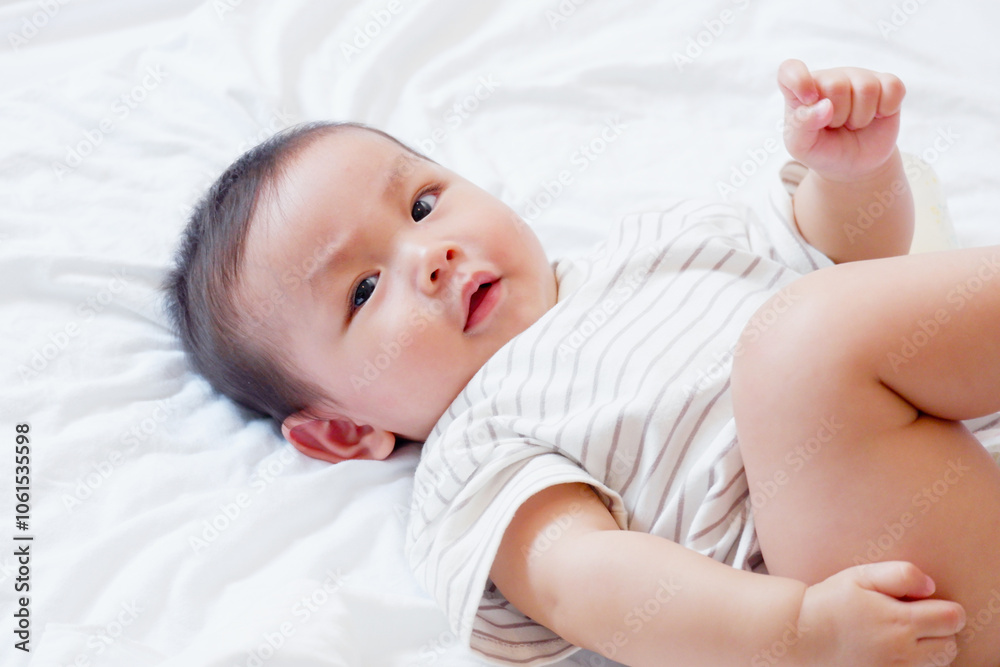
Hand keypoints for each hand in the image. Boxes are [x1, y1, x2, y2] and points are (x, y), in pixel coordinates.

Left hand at [779, 59, 905, 181]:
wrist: (853, 165)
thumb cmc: (822, 150)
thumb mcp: (802, 146)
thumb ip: (802, 125)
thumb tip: (825, 106)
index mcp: (799, 91)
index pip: (790, 69)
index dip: (799, 80)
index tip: (809, 100)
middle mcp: (829, 78)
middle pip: (837, 85)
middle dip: (839, 116)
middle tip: (837, 126)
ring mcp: (858, 78)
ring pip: (867, 87)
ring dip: (861, 117)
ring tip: (853, 123)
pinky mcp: (886, 84)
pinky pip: (893, 87)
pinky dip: (887, 109)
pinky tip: (877, 116)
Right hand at [790, 562, 964, 665]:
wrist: (798, 636)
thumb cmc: (829, 601)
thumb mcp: (859, 577)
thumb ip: (900, 574)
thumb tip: (931, 586)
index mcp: (900, 621)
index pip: (953, 618)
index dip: (945, 608)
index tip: (924, 604)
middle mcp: (902, 652)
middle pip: (950, 645)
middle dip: (938, 631)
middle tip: (910, 620)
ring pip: (936, 664)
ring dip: (927, 651)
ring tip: (899, 636)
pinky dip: (910, 664)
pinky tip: (889, 652)